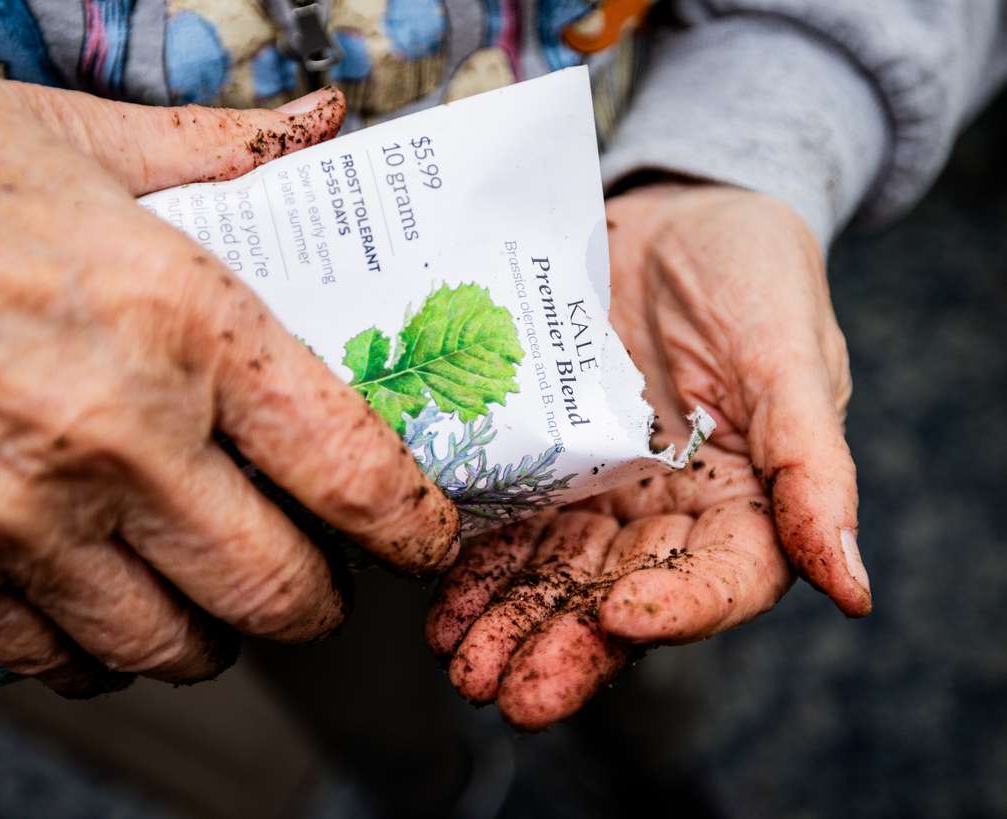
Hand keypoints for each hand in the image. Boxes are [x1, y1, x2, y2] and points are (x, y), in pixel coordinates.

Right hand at [0, 45, 458, 696]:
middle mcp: (115, 441)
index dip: (412, 523)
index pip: (346, 466)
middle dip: (318, 599)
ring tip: (212, 591)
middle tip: (317, 572)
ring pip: (173, 646)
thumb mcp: (76, 135)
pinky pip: (55, 659)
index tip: (425, 538)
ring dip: (214, 632)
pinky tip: (104, 605)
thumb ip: (220, 151)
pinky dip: (102, 650)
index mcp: (178, 324)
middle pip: (275, 591)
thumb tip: (318, 125)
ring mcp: (20, 518)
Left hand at [426, 182, 869, 728]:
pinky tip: (436, 598)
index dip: (676, 611)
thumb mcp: (792, 353)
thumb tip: (854, 588)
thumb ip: (813, 465)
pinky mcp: (539, 457)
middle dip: (564, 648)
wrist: (673, 215)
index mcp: (745, 502)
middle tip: (512, 694)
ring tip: (461, 662)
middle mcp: (666, 511)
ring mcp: (597, 489)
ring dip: (506, 623)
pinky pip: (507, 520)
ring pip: (553, 574)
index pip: (718, 580)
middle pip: (618, 598)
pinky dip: (474, 563)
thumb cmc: (753, 271)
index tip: (620, 618)